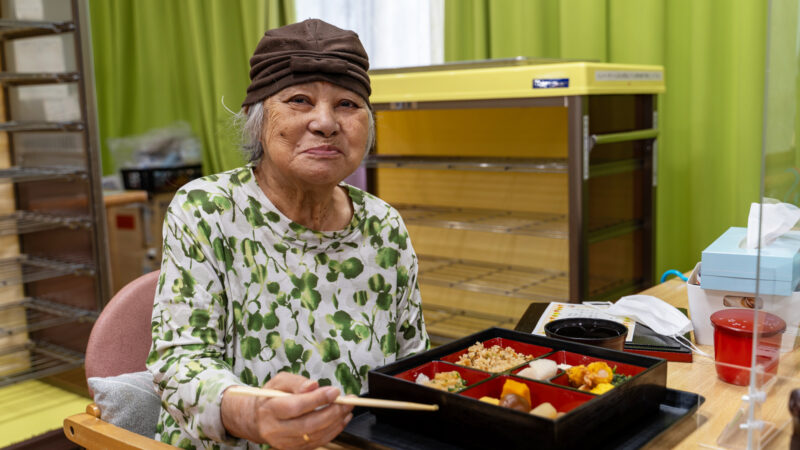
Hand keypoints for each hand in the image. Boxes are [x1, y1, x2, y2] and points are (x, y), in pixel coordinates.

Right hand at [221, 372, 353, 448]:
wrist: (258, 419)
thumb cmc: (271, 397)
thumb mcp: (279, 381)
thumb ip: (296, 382)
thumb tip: (313, 385)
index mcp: (270, 410)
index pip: (296, 407)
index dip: (318, 400)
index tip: (334, 391)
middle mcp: (275, 430)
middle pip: (308, 425)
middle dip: (332, 413)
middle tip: (347, 401)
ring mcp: (284, 443)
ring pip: (315, 436)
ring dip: (336, 422)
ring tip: (347, 408)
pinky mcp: (293, 449)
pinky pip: (317, 442)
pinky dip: (333, 431)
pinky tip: (341, 419)